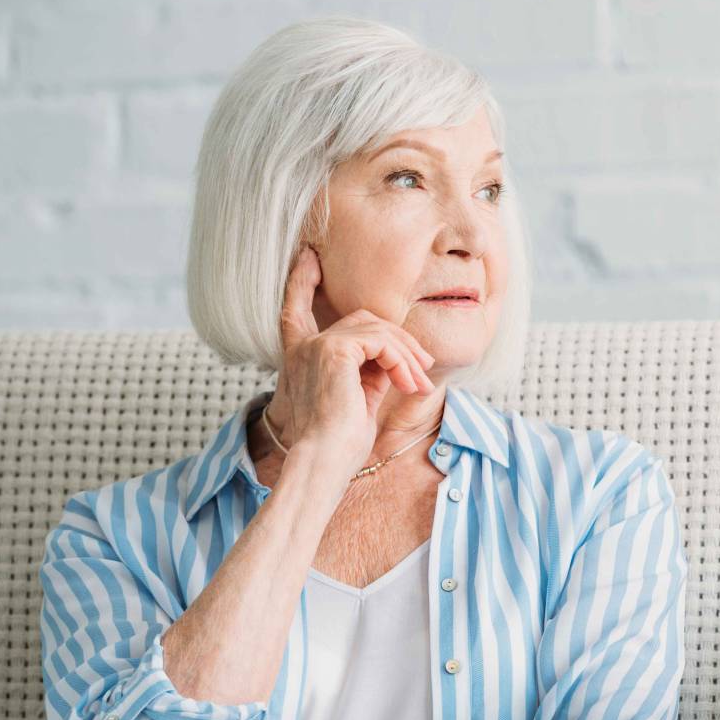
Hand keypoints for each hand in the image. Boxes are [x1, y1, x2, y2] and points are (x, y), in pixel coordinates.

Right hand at [262, 244, 436, 477]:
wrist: (324, 463)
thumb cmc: (340, 443)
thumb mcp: (358, 398)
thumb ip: (370, 370)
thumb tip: (396, 355)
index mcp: (301, 355)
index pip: (296, 308)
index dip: (302, 280)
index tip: (308, 255)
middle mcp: (303, 346)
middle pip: (363, 319)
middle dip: (399, 340)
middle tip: (423, 368)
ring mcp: (317, 345)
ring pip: (376, 329)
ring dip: (406, 355)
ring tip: (419, 384)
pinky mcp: (334, 350)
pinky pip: (381, 341)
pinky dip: (401, 360)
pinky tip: (409, 384)